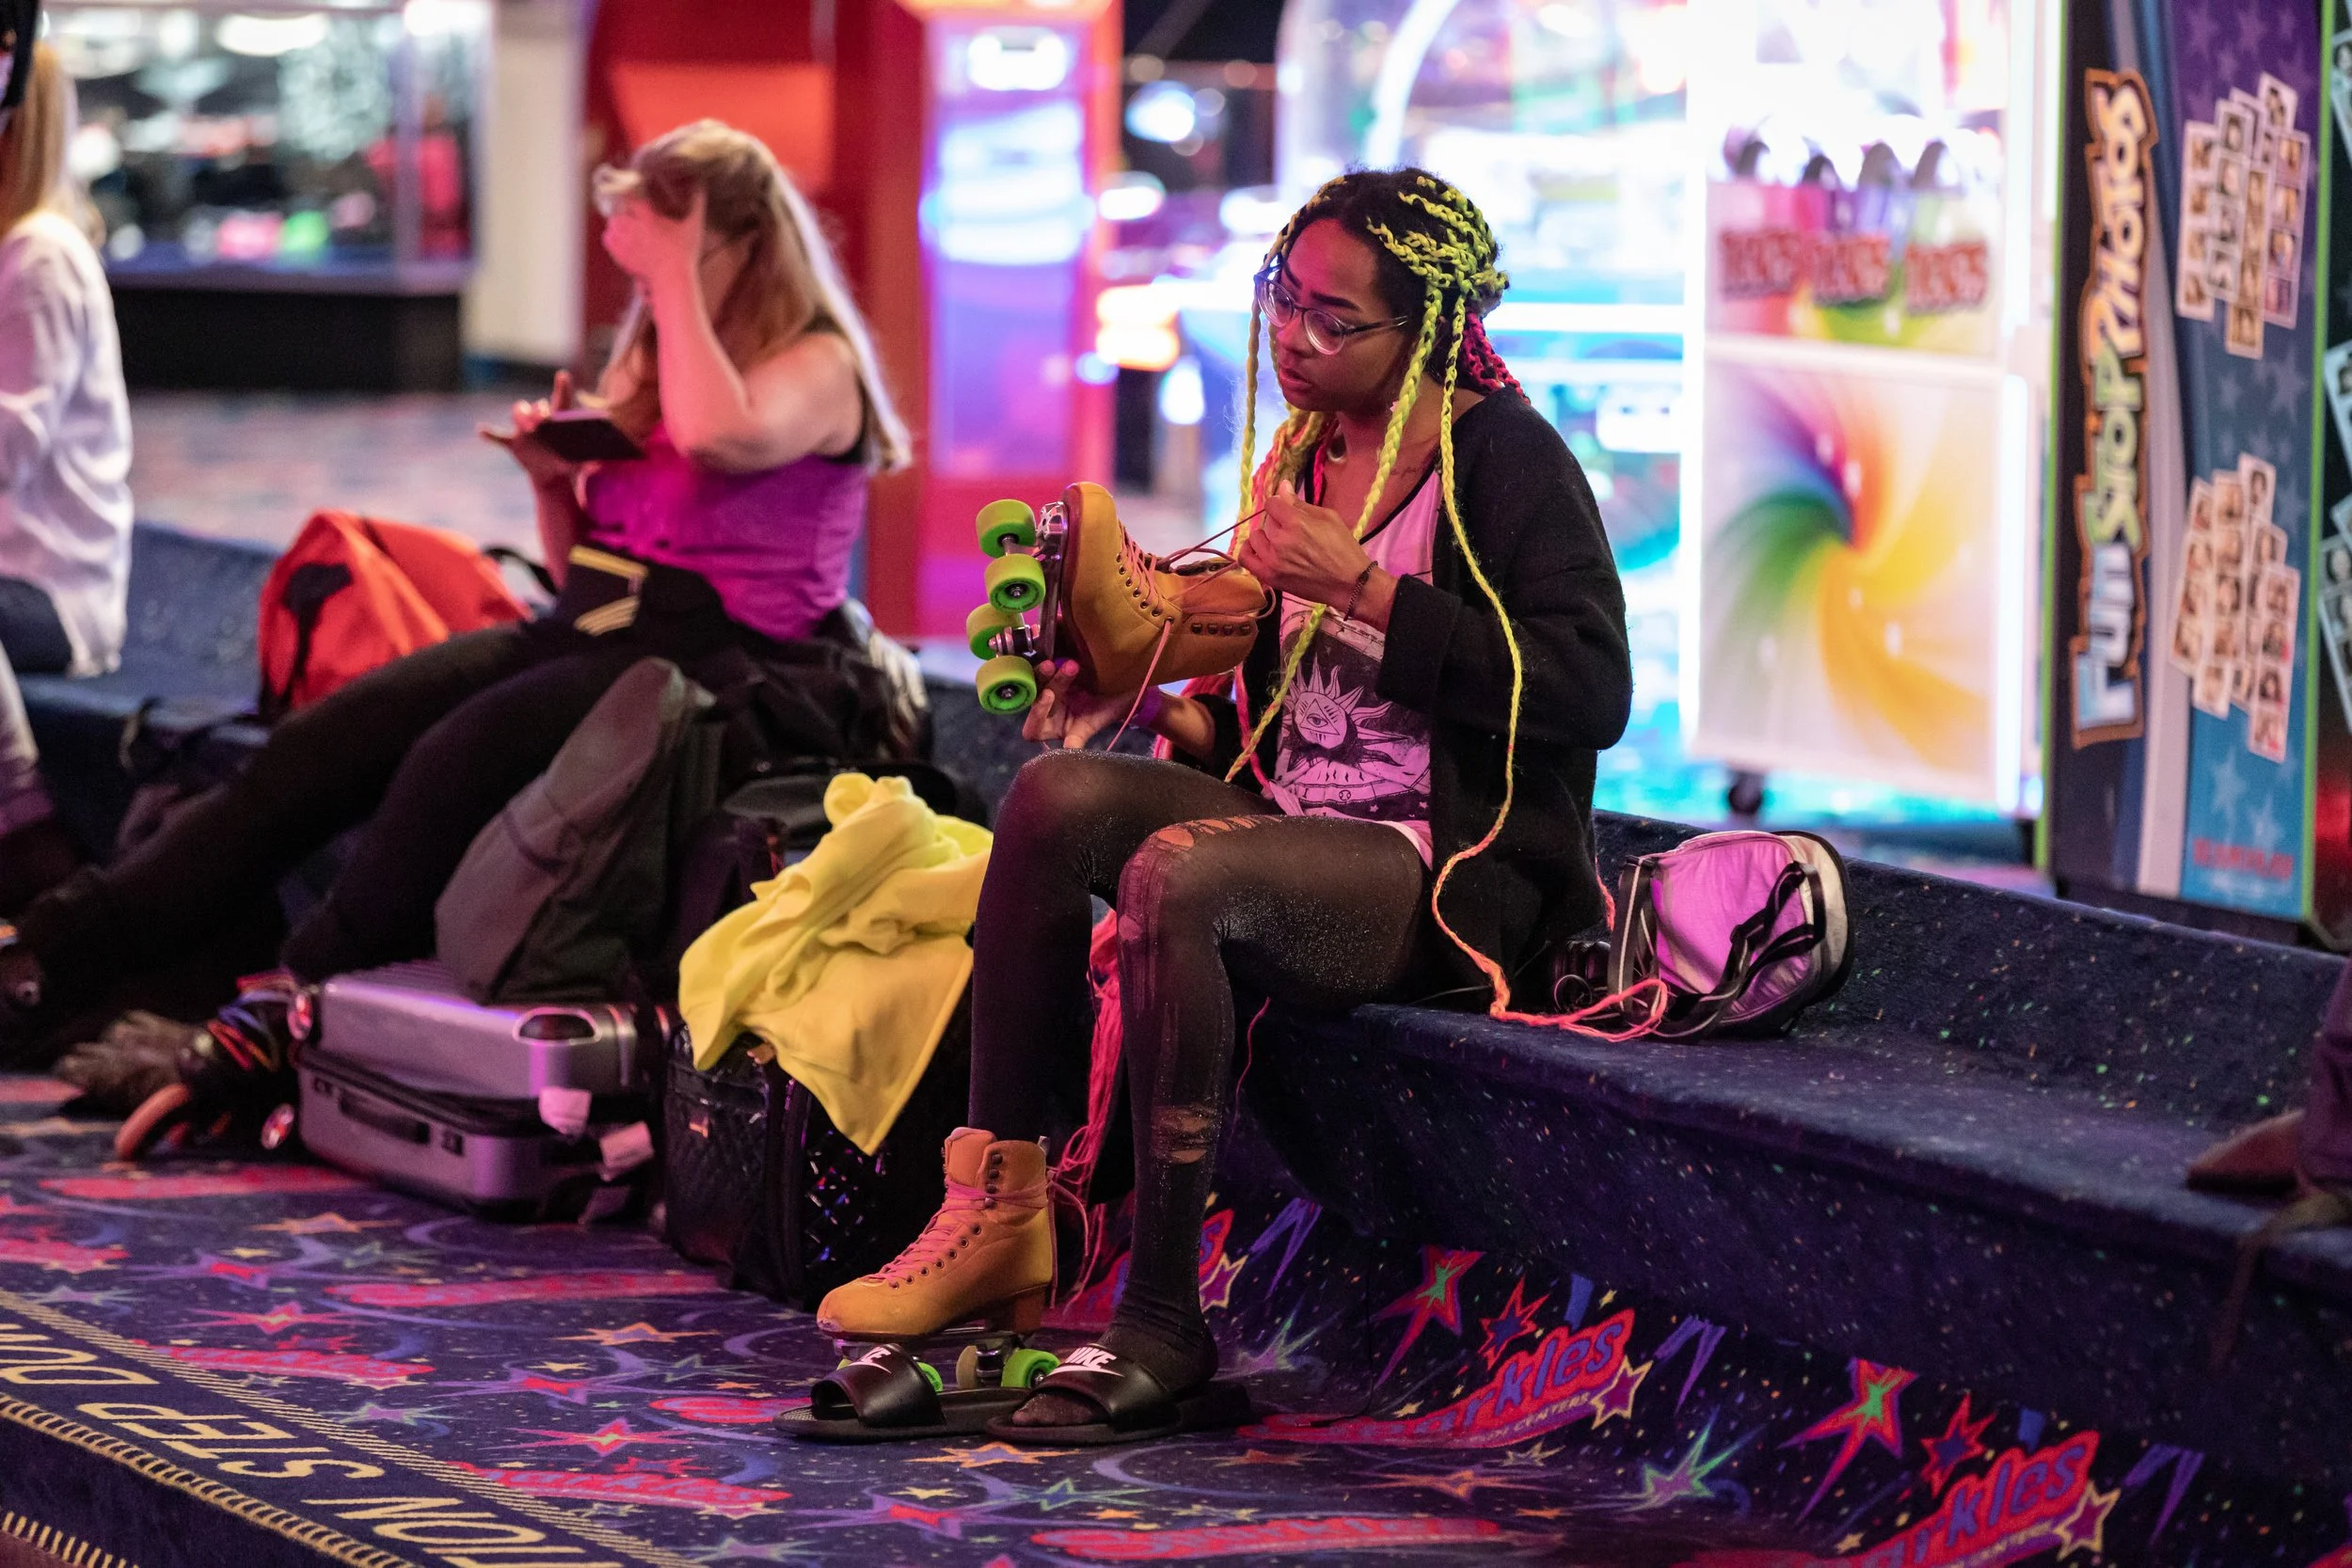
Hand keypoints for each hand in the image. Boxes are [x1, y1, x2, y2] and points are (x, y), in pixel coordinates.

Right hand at [481, 369, 580, 489]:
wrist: (551, 474)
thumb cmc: (567, 463)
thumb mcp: (578, 464)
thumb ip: (587, 464)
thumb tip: (598, 467)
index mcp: (557, 421)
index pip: (560, 400)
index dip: (562, 387)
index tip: (563, 375)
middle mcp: (539, 420)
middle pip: (535, 406)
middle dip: (536, 410)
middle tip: (542, 420)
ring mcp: (524, 430)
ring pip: (518, 412)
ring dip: (520, 415)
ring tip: (526, 426)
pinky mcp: (513, 442)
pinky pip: (498, 436)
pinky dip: (490, 434)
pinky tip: (481, 431)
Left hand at [601, 188, 706, 285]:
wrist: (672, 281)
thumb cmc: (684, 254)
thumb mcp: (694, 227)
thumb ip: (697, 204)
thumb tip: (701, 186)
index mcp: (648, 218)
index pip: (632, 198)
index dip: (635, 199)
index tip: (642, 203)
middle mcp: (632, 228)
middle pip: (618, 210)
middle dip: (625, 211)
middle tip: (635, 216)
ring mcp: (624, 243)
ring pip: (611, 224)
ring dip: (618, 223)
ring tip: (628, 227)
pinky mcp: (619, 255)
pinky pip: (607, 239)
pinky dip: (612, 237)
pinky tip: (622, 239)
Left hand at [1022, 660, 1148, 750]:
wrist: (1121, 690)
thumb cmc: (1106, 712)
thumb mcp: (1092, 726)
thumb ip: (1078, 740)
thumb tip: (1069, 754)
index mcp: (1053, 727)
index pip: (1031, 729)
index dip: (1035, 715)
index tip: (1049, 696)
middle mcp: (1047, 709)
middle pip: (1035, 698)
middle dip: (1046, 683)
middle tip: (1055, 669)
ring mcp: (1048, 689)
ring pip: (1037, 680)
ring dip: (1047, 670)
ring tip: (1066, 661)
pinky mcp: (1052, 671)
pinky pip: (1041, 665)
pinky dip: (1046, 658)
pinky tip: (1053, 648)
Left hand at [1239, 489, 1376, 607]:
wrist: (1349, 583)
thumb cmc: (1343, 548)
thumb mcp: (1328, 518)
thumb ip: (1301, 503)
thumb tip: (1282, 486)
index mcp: (1296, 523)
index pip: (1272, 503)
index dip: (1280, 504)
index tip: (1288, 510)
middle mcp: (1281, 540)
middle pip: (1266, 521)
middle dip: (1278, 522)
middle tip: (1293, 531)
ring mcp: (1273, 560)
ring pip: (1255, 538)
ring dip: (1265, 536)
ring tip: (1278, 542)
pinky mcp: (1270, 577)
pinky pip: (1247, 559)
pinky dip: (1248, 551)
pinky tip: (1258, 549)